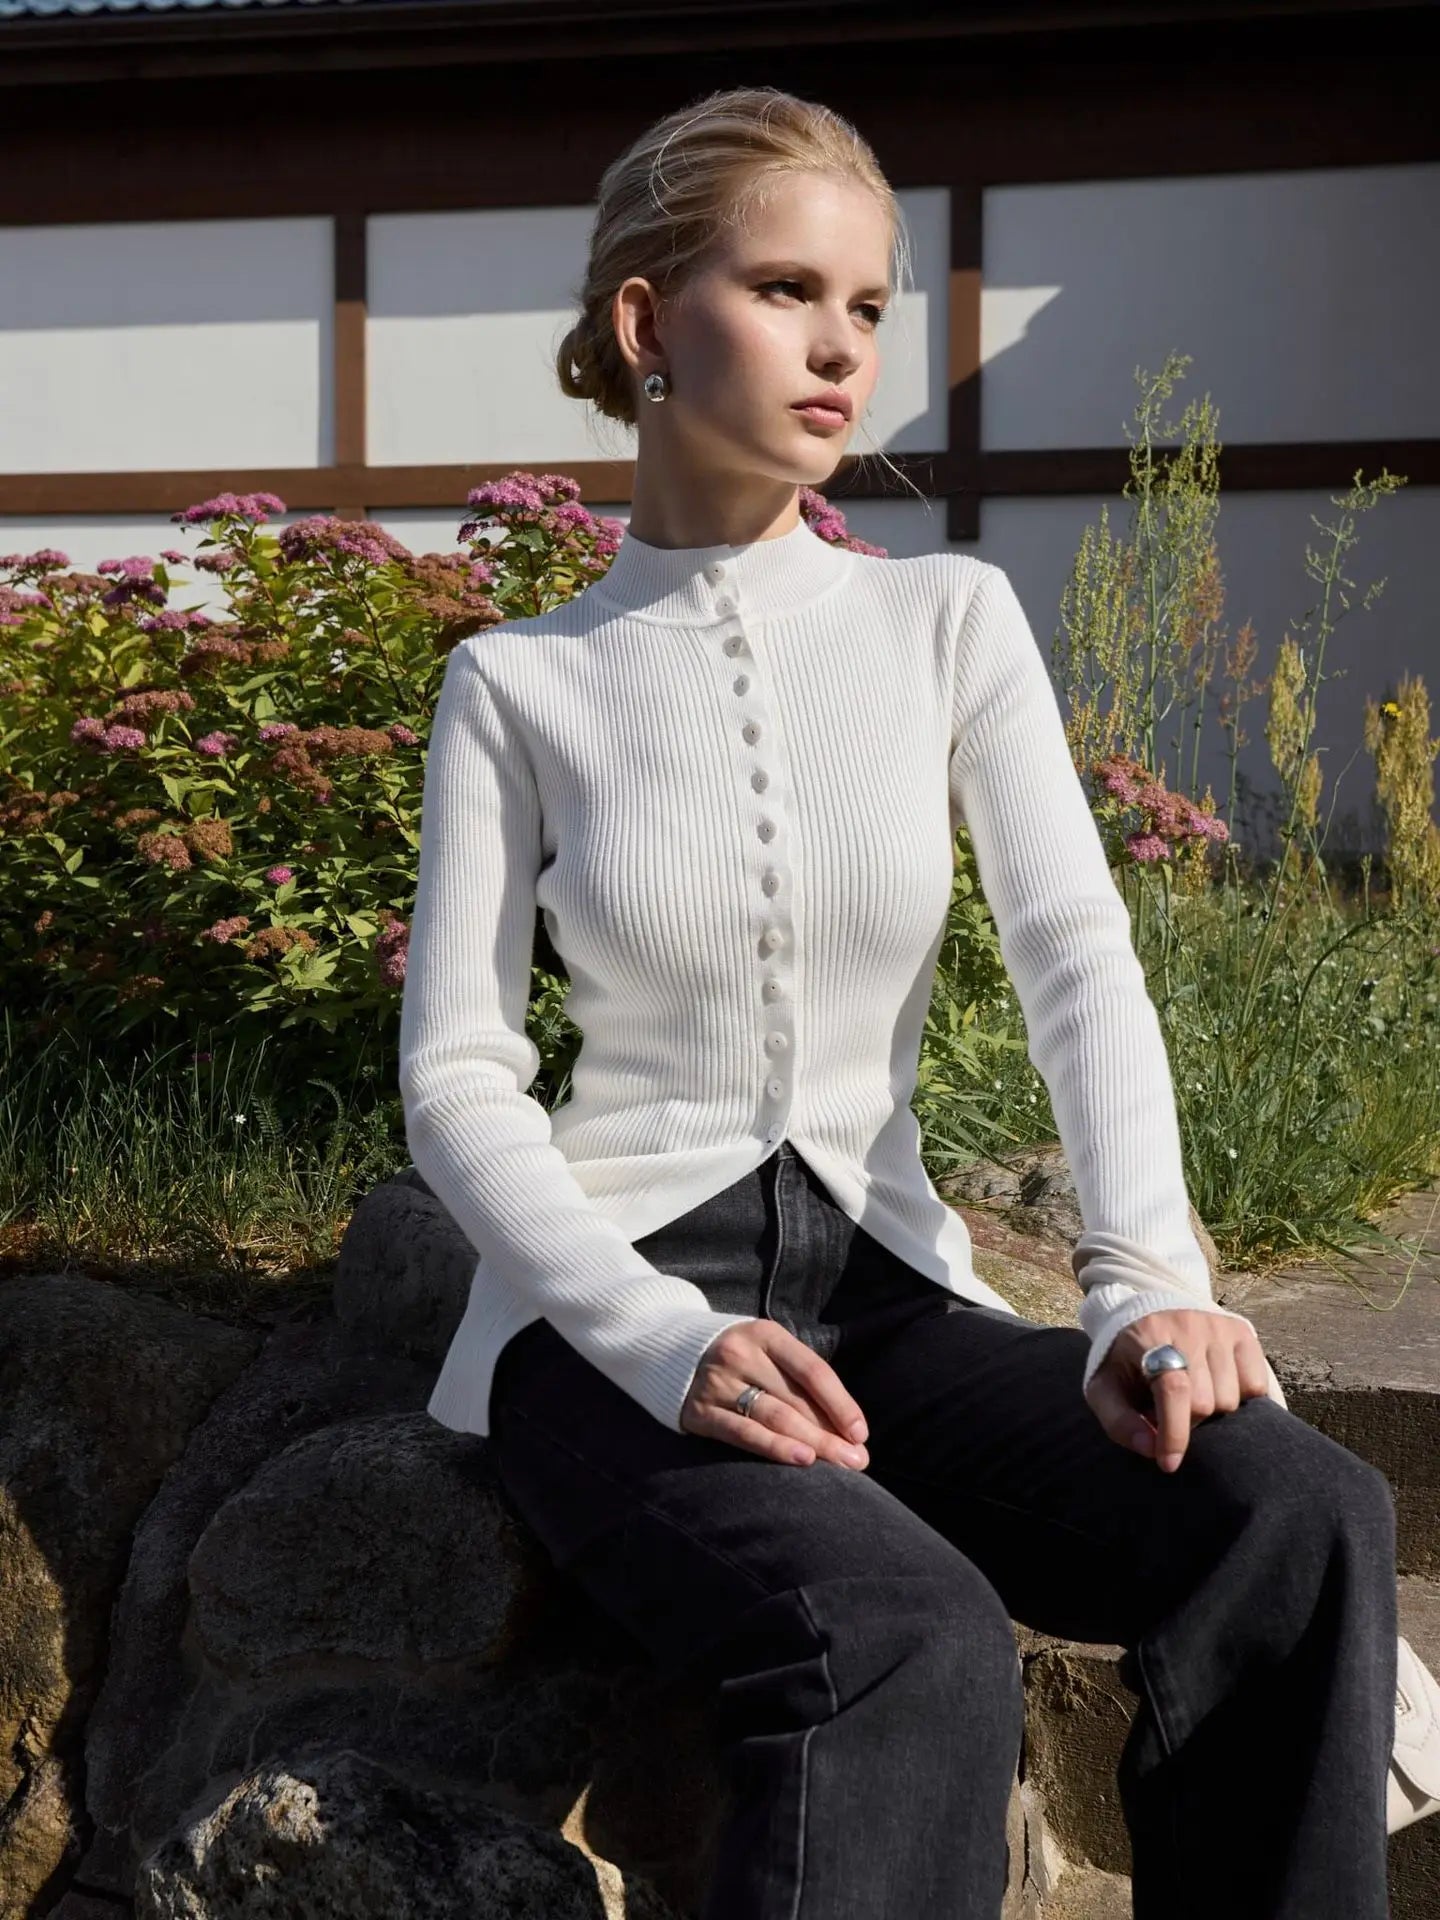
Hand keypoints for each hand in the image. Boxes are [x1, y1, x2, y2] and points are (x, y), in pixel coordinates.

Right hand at [682, 1319, 870, 1470]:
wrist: (669, 1352)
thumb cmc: (739, 1358)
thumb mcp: (768, 1351)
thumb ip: (802, 1381)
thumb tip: (847, 1429)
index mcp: (765, 1334)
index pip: (813, 1371)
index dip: (840, 1404)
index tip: (860, 1433)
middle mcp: (740, 1354)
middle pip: (796, 1400)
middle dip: (831, 1433)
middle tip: (858, 1461)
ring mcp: (718, 1383)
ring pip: (774, 1417)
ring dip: (812, 1444)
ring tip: (839, 1466)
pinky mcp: (700, 1411)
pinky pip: (742, 1433)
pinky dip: (774, 1447)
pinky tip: (800, 1459)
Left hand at [1084, 1309, 1273, 1472]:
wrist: (1146, 1314)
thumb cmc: (1127, 1362)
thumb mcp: (1105, 1389)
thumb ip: (1119, 1421)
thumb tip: (1150, 1449)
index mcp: (1149, 1337)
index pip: (1174, 1390)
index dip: (1174, 1432)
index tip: (1169, 1463)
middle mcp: (1188, 1326)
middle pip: (1205, 1401)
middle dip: (1189, 1421)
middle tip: (1174, 1414)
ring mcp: (1218, 1328)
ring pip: (1233, 1398)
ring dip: (1214, 1412)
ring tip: (1194, 1398)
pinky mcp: (1242, 1332)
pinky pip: (1257, 1385)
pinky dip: (1242, 1398)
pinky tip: (1219, 1389)